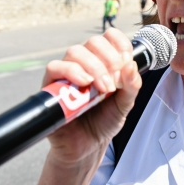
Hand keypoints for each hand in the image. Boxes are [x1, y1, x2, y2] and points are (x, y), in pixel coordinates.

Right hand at [41, 28, 141, 164]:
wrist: (87, 147)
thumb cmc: (104, 122)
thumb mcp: (125, 104)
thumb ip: (132, 86)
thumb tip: (131, 64)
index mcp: (104, 62)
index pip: (109, 37)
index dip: (120, 43)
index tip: (126, 60)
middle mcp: (84, 63)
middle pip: (93, 42)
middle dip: (109, 59)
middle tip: (115, 82)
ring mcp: (67, 73)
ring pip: (75, 52)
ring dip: (94, 67)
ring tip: (104, 88)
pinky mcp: (51, 86)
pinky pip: (54, 67)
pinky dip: (71, 71)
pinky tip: (84, 83)